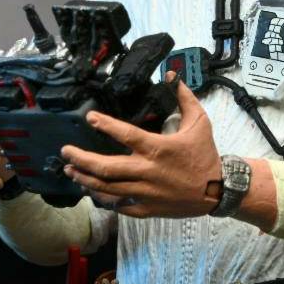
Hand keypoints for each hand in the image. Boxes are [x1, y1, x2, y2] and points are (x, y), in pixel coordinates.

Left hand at [60, 74, 222, 217]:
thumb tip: (172, 75)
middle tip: (66, 151)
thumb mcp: (200, 122)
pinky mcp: (147, 209)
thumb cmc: (205, 155)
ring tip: (70, 170)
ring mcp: (146, 193)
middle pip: (107, 168)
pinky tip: (92, 190)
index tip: (90, 118)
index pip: (126, 135)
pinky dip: (104, 199)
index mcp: (158, 149)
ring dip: (85, 179)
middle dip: (82, 159)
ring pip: (107, 188)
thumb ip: (184, 98)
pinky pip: (119, 206)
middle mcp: (148, 172)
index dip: (106, 125)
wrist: (217, 191)